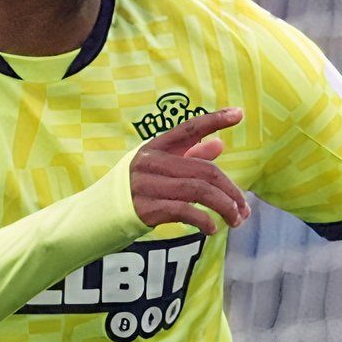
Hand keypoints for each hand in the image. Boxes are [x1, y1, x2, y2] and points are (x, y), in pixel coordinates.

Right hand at [131, 108, 246, 234]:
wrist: (97, 216)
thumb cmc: (136, 189)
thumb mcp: (160, 168)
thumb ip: (188, 156)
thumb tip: (219, 144)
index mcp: (155, 147)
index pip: (188, 128)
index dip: (214, 119)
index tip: (240, 113)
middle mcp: (150, 162)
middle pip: (205, 171)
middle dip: (231, 190)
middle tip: (244, 208)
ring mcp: (146, 185)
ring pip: (200, 191)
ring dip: (225, 207)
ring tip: (236, 220)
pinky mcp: (145, 208)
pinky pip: (185, 211)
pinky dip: (205, 221)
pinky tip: (213, 229)